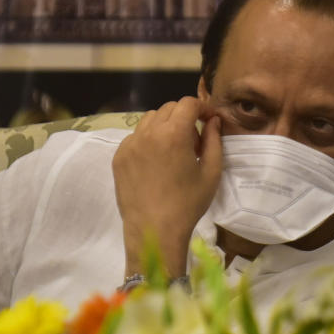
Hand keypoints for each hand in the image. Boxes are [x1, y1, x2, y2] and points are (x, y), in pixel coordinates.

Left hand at [112, 97, 221, 276]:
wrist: (154, 229)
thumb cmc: (188, 203)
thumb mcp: (212, 172)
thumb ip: (214, 140)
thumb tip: (213, 121)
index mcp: (174, 134)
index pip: (188, 103)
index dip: (202, 108)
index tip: (209, 120)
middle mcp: (149, 133)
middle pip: (169, 108)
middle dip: (184, 117)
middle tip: (194, 141)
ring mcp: (130, 144)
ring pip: (150, 119)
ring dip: (165, 125)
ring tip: (173, 150)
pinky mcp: (119, 156)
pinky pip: (136, 136)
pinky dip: (149, 140)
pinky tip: (157, 162)